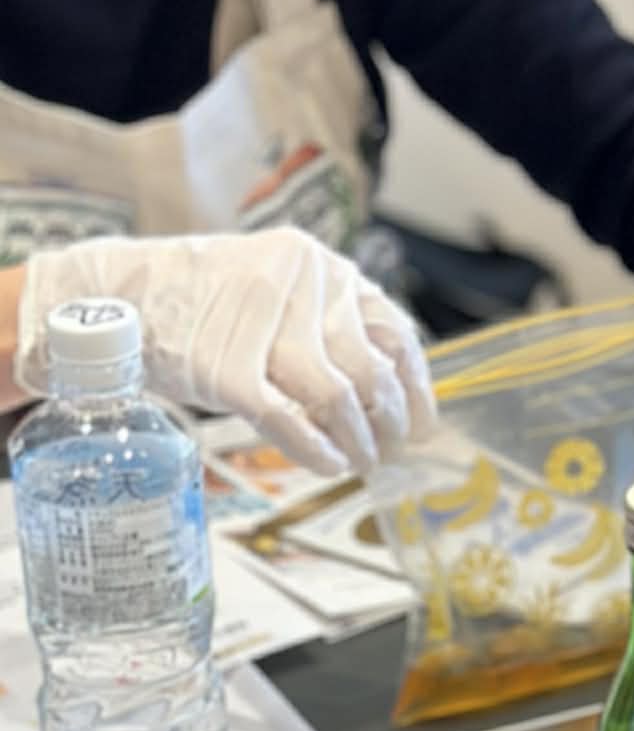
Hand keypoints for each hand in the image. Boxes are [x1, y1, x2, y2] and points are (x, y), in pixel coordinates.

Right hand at [17, 228, 435, 476]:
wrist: (114, 299)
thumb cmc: (202, 307)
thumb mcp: (276, 298)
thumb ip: (327, 330)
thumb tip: (389, 398)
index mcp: (320, 265)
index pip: (394, 333)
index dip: (415, 389)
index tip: (421, 426)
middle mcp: (300, 283)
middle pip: (371, 372)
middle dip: (387, 424)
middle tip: (384, 453)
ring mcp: (261, 323)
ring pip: (338, 398)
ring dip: (358, 443)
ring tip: (358, 464)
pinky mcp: (226, 367)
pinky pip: (289, 420)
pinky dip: (315, 451)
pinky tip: (327, 465)